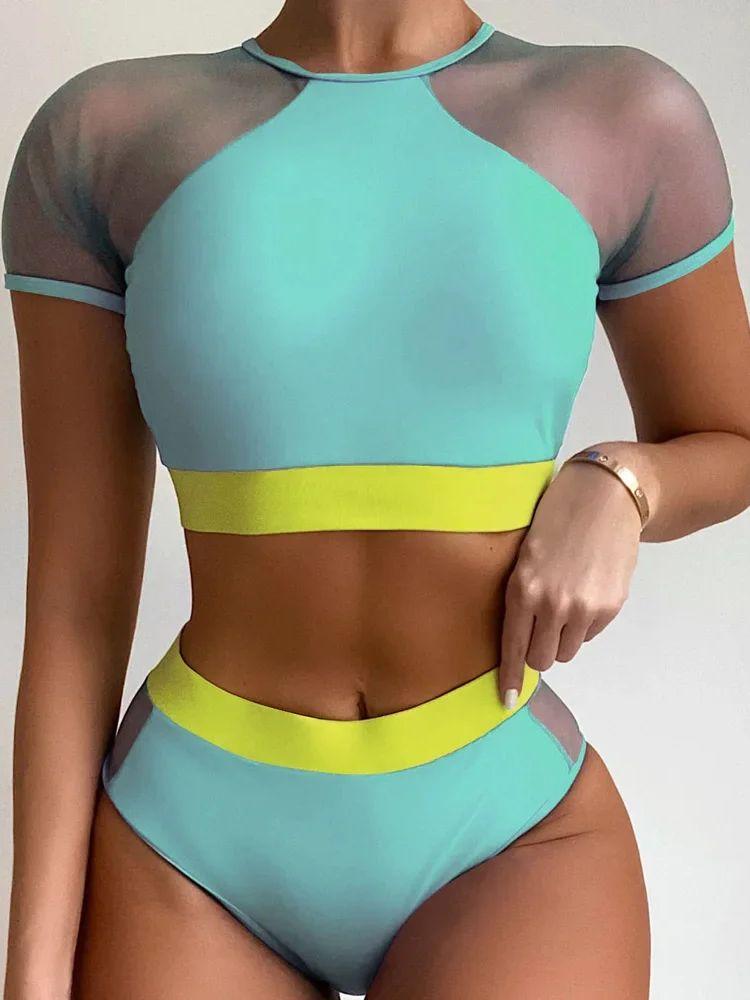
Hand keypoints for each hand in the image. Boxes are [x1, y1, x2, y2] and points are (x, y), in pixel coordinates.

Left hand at [497, 457, 642, 706]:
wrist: (604, 497)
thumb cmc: (556, 519)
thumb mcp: (524, 554)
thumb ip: (521, 596)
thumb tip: (520, 640)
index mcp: (521, 589)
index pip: (512, 647)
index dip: (509, 678)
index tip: (505, 701)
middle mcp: (551, 604)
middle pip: (542, 659)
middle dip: (539, 652)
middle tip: (540, 632)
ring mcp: (583, 607)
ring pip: (567, 651)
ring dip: (563, 637)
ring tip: (564, 603)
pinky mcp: (609, 605)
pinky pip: (590, 634)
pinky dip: (585, 623)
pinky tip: (584, 591)